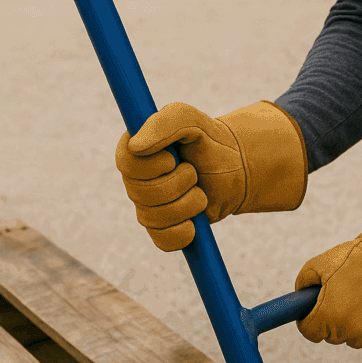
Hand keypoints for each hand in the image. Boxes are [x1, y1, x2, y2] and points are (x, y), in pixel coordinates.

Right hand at [115, 101, 307, 250]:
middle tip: (194, 174)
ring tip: (200, 193)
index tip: (172, 160)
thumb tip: (135, 146)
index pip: (126, 164)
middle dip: (177, 184)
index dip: (150, 167)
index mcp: (136, 151)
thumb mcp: (191, 121)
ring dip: (187, 205)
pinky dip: (182, 233)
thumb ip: (164, 123)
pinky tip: (194, 223)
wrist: (235, 171)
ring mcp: (148, 208)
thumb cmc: (210, 142)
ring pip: (155, 218)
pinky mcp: (163, 230)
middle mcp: (136, 181)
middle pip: (142, 193)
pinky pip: (163, 241)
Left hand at [295, 193, 361, 349]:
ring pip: (354, 337)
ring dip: (356, 324)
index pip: (309, 331)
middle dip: (333, 320)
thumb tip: (300, 296)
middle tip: (347, 296)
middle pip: (331, 336)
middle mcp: (347, 332)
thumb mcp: (325, 261)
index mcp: (327, 315)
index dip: (310, 320)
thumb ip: (305, 281)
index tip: (315, 312)